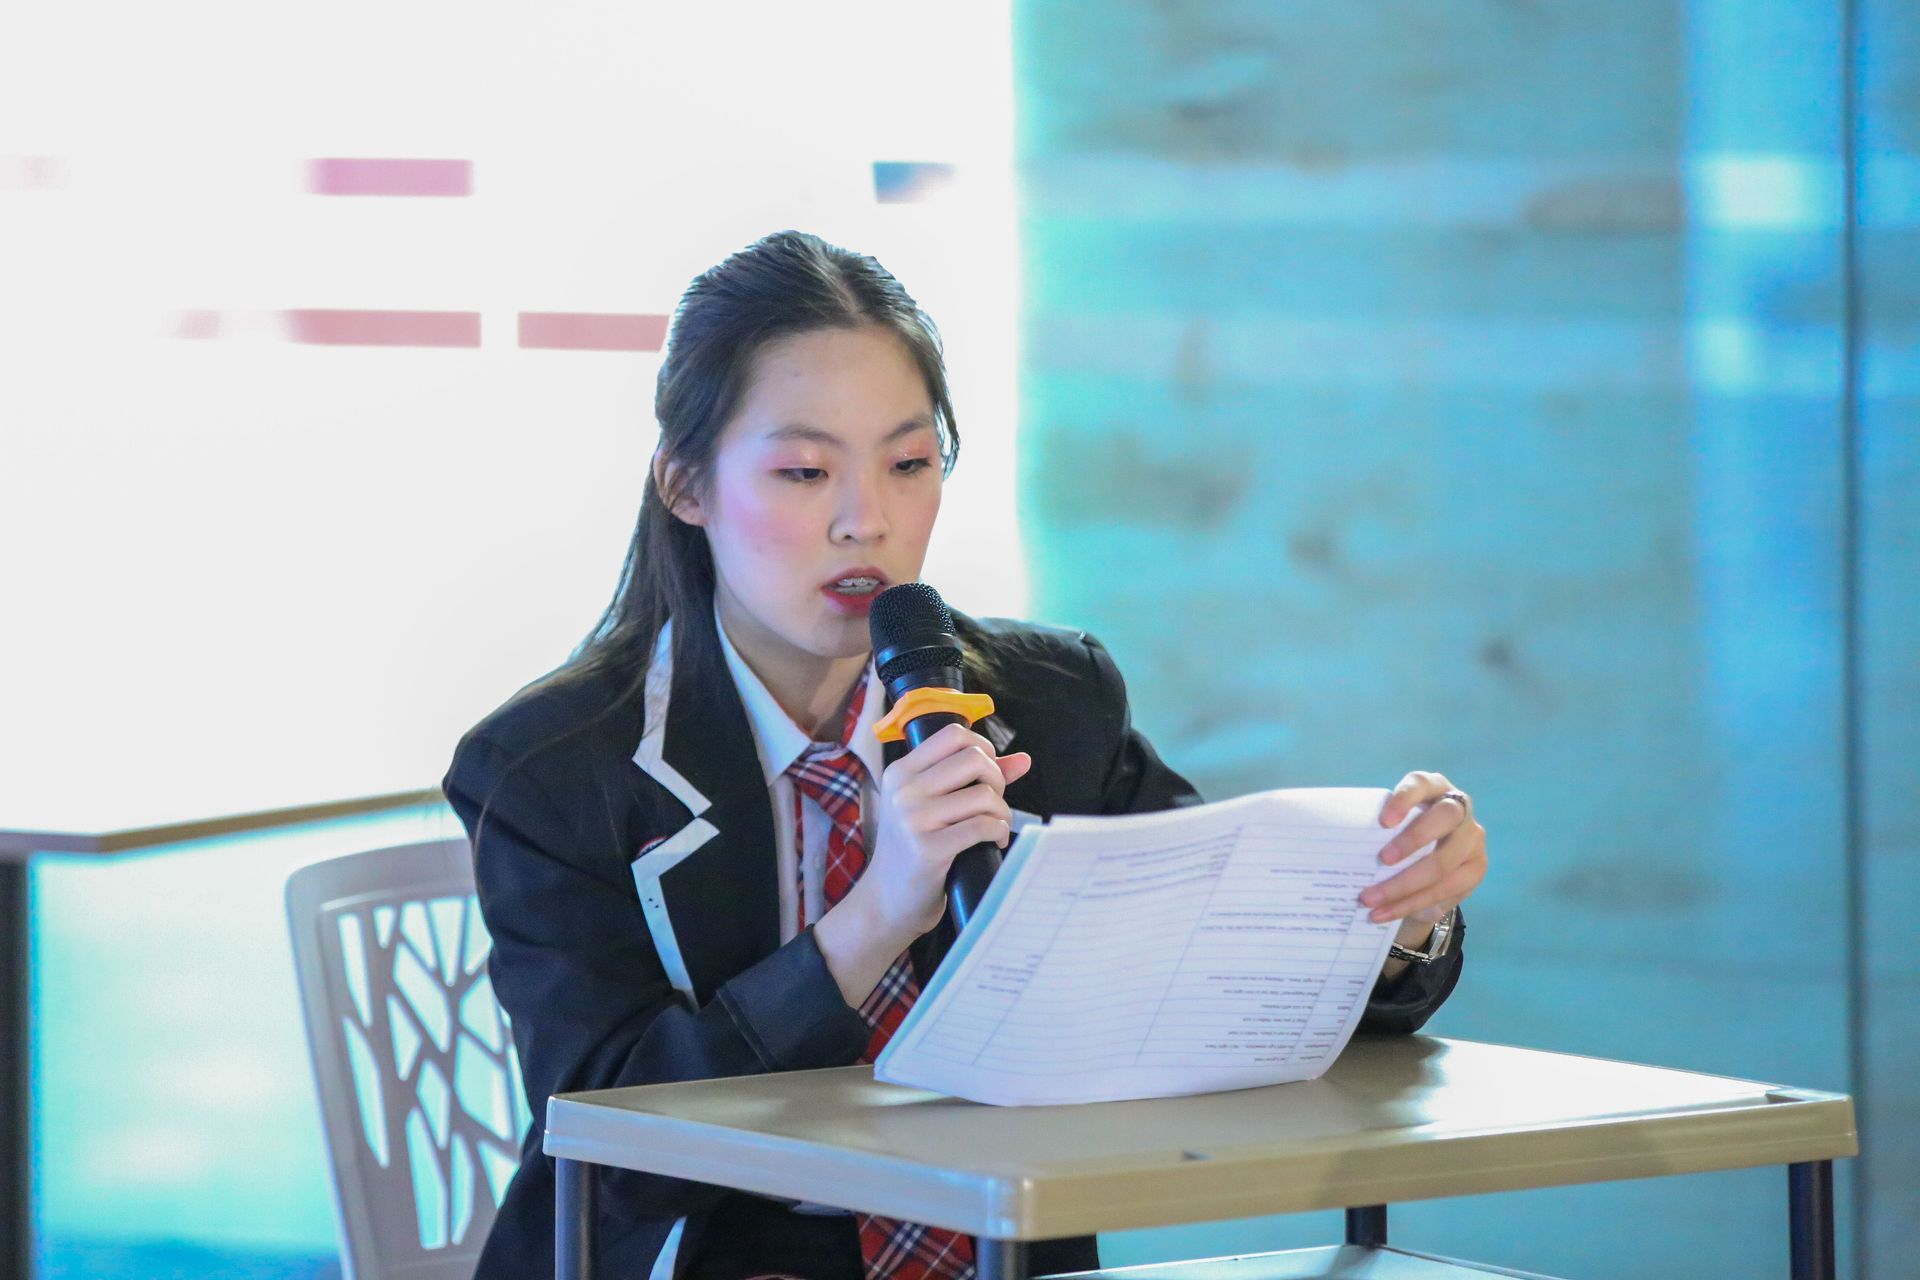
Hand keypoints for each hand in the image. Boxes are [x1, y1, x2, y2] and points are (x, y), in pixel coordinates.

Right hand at [853, 722, 1031, 944]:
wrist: (886, 900)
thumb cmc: (914, 849)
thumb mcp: (930, 806)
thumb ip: (974, 779)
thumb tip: (1023, 759)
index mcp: (901, 772)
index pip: (953, 734)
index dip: (983, 747)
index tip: (988, 772)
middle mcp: (904, 790)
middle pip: (974, 758)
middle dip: (997, 778)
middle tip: (994, 802)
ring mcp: (913, 819)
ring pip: (984, 794)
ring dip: (1002, 812)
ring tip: (996, 826)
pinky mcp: (928, 849)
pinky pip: (983, 826)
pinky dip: (999, 832)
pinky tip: (994, 842)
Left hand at [1360, 770, 1486, 929]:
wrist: (1428, 869)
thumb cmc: (1398, 837)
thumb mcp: (1390, 828)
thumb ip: (1377, 830)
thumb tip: (1338, 846)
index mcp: (1432, 787)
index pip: (1421, 784)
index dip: (1404, 799)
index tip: (1383, 821)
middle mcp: (1459, 808)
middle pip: (1444, 818)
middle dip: (1412, 840)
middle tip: (1382, 860)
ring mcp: (1472, 838)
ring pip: (1443, 863)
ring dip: (1402, 885)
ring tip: (1370, 900)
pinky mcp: (1476, 869)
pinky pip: (1444, 890)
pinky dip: (1409, 904)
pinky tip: (1384, 913)